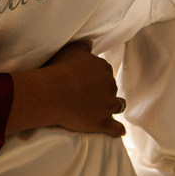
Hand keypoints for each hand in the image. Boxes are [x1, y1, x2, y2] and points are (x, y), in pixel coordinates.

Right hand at [6, 41, 125, 135]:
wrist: (54, 93)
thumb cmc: (60, 68)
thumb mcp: (71, 50)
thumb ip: (84, 46)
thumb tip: (91, 43)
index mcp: (104, 69)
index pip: (103, 71)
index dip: (94, 76)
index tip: (85, 79)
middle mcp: (110, 86)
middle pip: (110, 88)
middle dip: (103, 91)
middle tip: (89, 95)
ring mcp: (108, 106)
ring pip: (117, 106)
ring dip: (112, 106)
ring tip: (106, 109)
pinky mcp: (102, 122)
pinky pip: (116, 128)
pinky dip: (117, 129)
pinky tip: (119, 132)